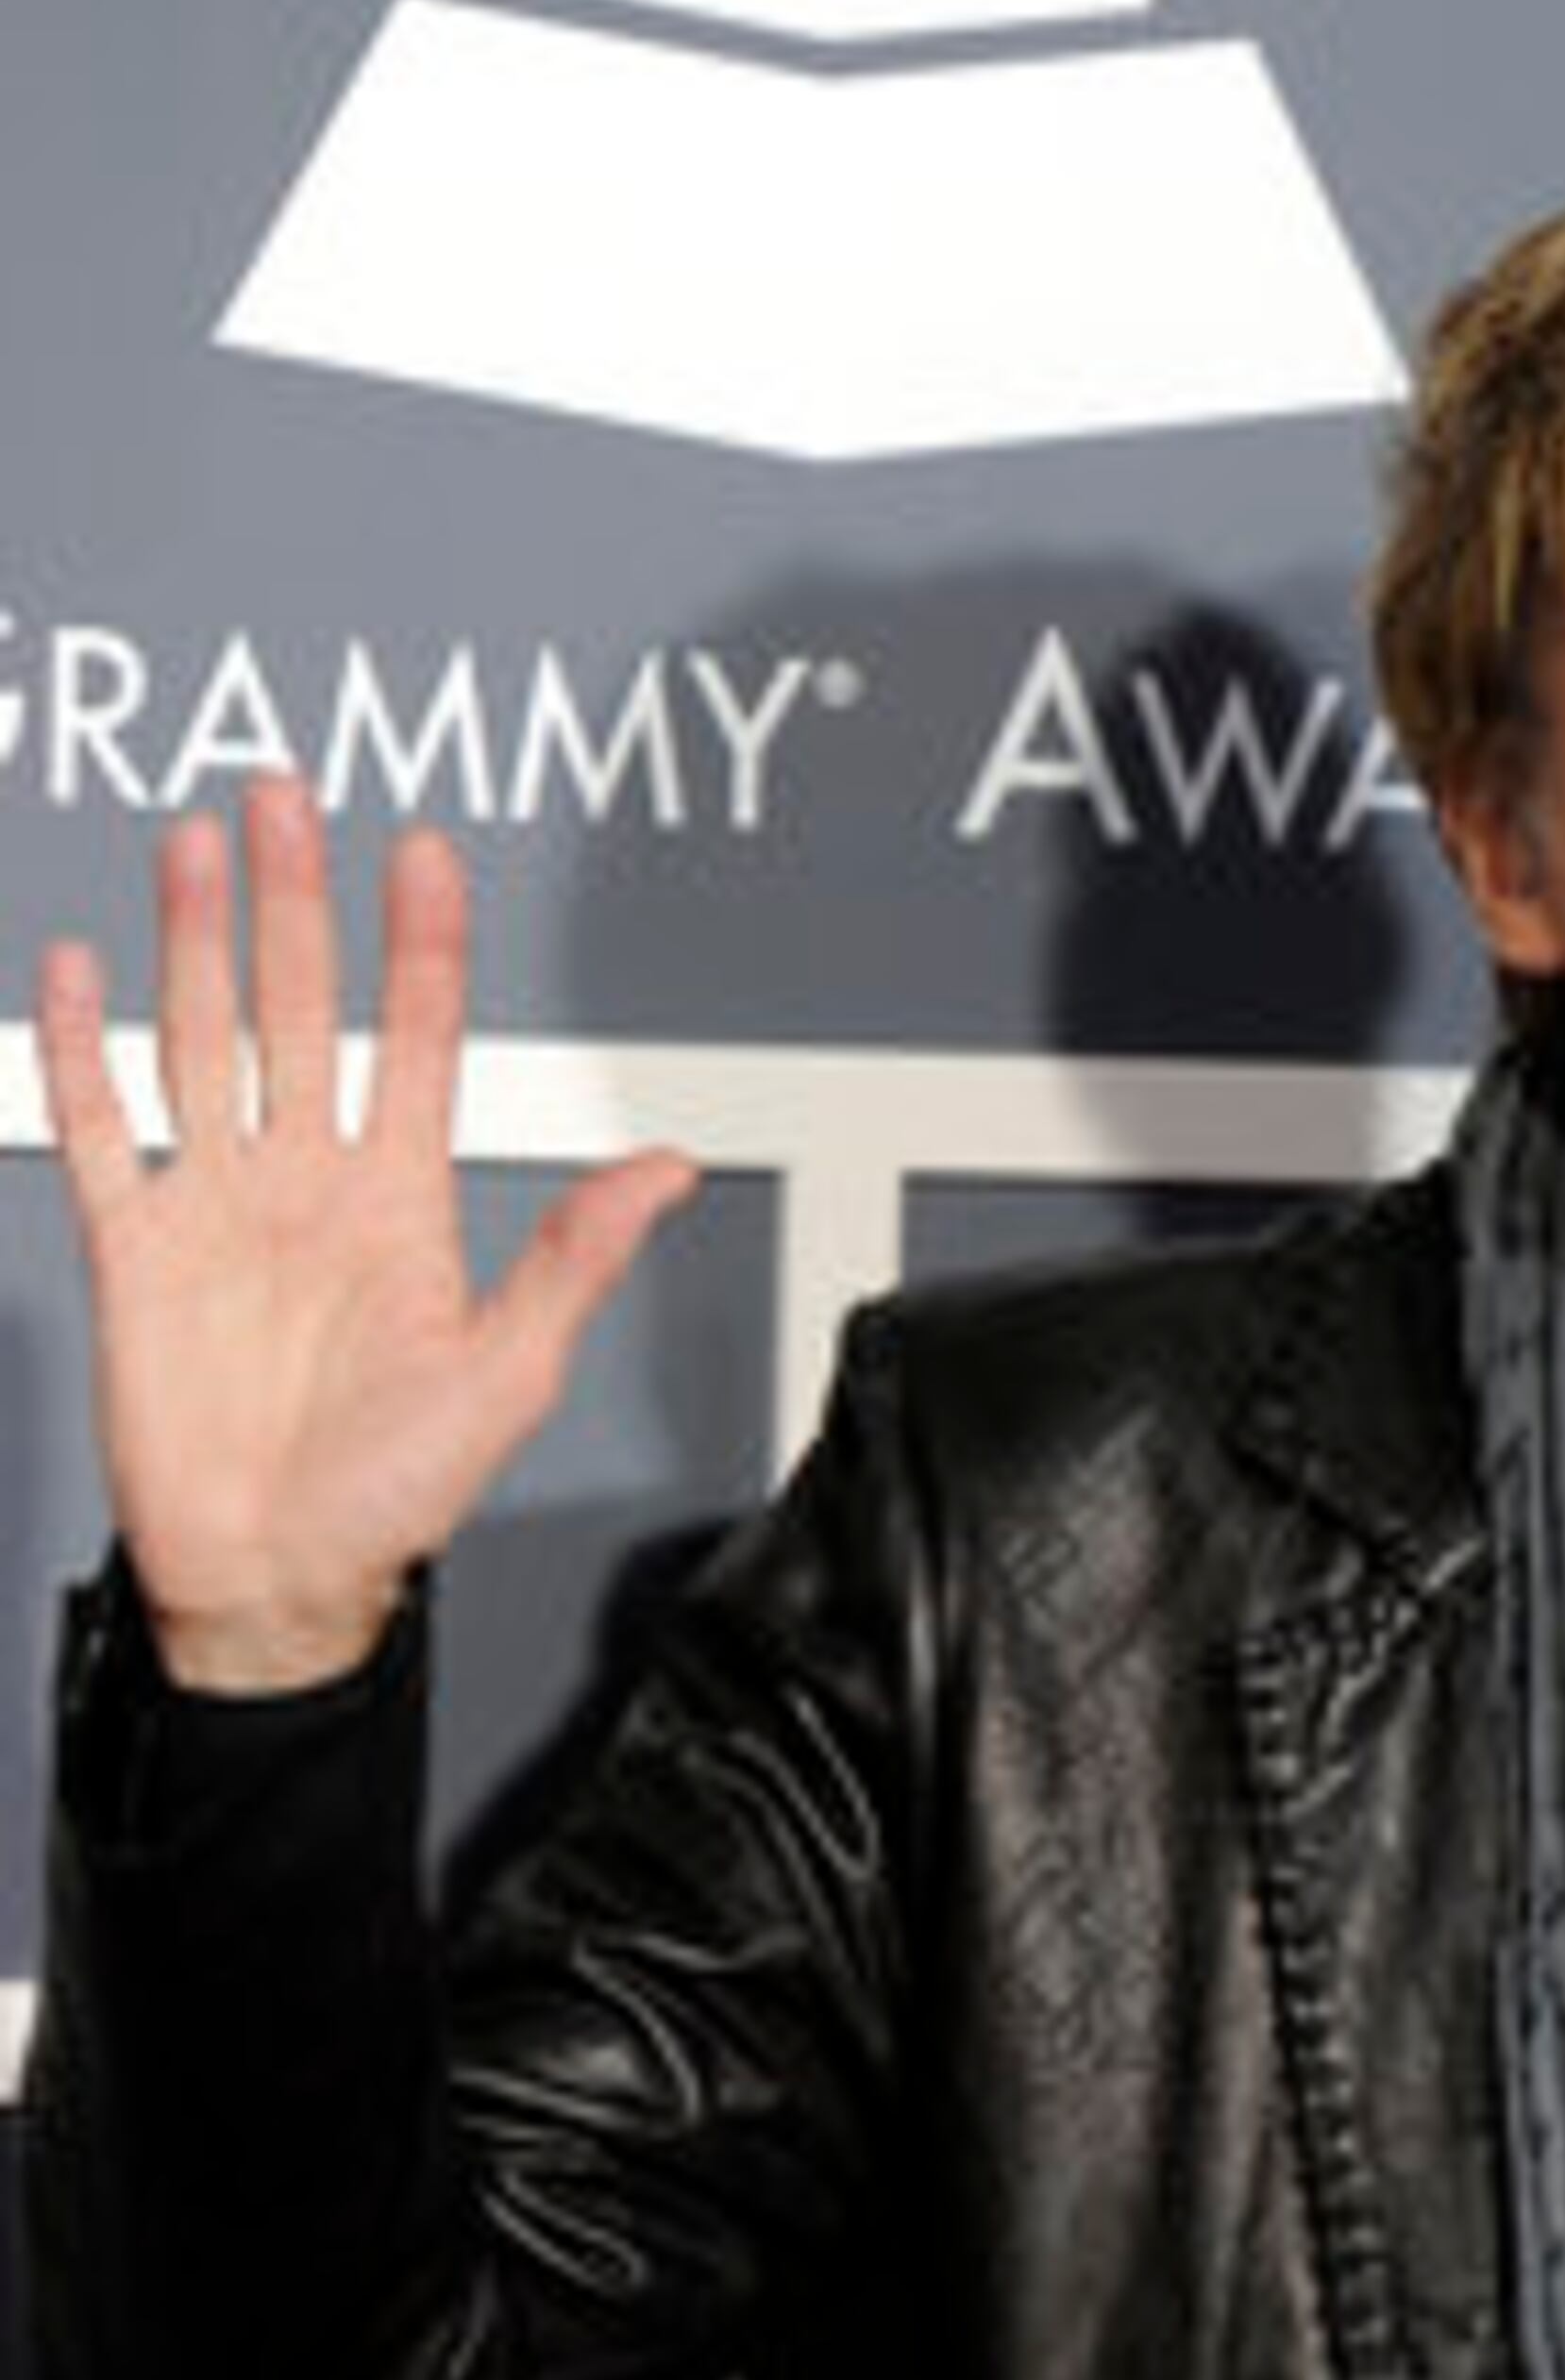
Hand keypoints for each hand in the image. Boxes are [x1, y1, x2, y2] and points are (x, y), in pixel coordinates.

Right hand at [30, 774, 694, 1690]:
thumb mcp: (505, 1376)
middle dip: (292, 903)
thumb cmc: (391, 1499)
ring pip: (200, 1041)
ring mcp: (219, 1209)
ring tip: (197, 844)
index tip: (422, 855)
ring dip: (195, 942)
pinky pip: (104, 1131)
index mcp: (399, 1207)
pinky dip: (85, 1052)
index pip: (411, 1043)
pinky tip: (81, 970)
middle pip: (296, 1010)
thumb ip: (573, 1262)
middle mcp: (307, 1188)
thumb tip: (667, 1171)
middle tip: (285, 797)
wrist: (276, 1582)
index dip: (417, 948)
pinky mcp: (138, 1252)